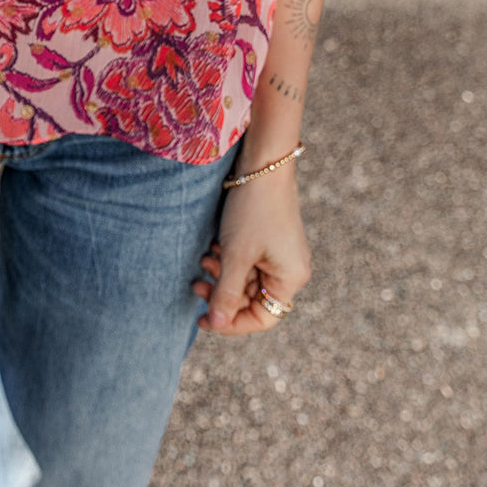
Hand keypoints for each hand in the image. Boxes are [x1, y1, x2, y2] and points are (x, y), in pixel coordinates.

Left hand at [194, 167, 310, 334]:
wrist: (263, 163)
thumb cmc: (253, 210)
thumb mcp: (236, 254)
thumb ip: (226, 292)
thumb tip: (216, 323)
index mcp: (290, 279)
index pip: (262, 318)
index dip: (231, 323)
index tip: (203, 319)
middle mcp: (290, 269)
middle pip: (253, 299)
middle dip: (222, 293)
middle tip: (196, 285)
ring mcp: (280, 253)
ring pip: (247, 279)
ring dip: (222, 274)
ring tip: (203, 261)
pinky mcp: (269, 238)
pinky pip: (248, 261)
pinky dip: (229, 260)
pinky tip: (213, 248)